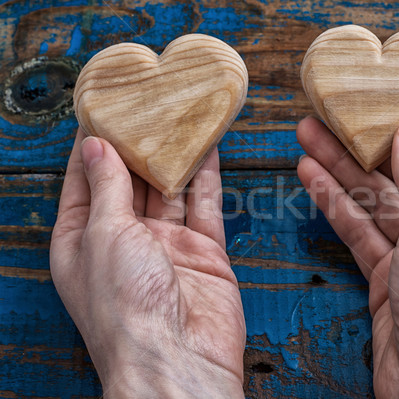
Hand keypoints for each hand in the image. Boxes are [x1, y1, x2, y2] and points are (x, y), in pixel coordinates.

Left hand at [50, 131, 244, 397]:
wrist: (179, 357)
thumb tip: (96, 146)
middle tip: (147, 105)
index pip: (84, 183)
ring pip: (171, 191)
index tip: (102, 110)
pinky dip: (207, 178)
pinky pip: (205, 207)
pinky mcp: (204, 254)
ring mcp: (166, 248)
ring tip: (181, 117)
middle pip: (130, 184)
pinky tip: (208, 148)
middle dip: (138, 146)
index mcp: (83, 241)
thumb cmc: (125, 305)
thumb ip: (106, 188)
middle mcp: (124, 243)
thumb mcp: (103, 234)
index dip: (92, 146)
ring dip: (176, 157)